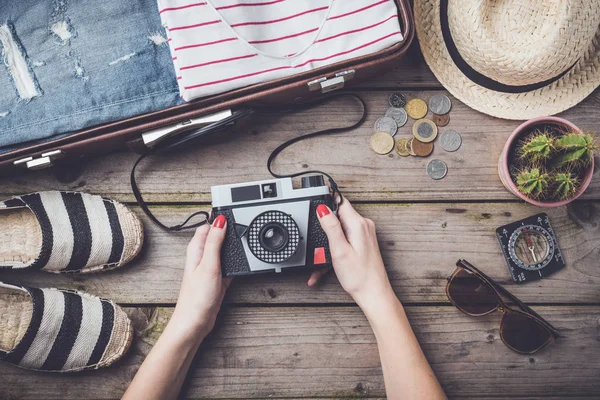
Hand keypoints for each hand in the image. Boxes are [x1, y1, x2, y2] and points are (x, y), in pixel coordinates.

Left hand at [171, 215, 231, 337]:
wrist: (195, 323)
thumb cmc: (197, 298)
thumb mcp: (208, 265)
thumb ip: (214, 242)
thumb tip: (220, 221)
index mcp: (196, 249)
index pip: (208, 226)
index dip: (219, 219)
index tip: (233, 212)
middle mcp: (201, 257)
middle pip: (216, 236)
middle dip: (228, 231)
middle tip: (242, 224)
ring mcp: (210, 268)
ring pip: (223, 250)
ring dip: (232, 246)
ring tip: (245, 240)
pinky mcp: (217, 279)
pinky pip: (229, 265)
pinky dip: (236, 262)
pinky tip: (243, 261)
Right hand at [307, 199, 394, 312]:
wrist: (374, 294)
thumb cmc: (359, 276)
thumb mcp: (339, 250)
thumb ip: (331, 227)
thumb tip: (322, 208)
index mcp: (358, 224)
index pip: (340, 201)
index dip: (327, 203)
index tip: (316, 207)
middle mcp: (364, 226)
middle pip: (339, 216)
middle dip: (326, 228)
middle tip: (320, 244)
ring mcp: (365, 234)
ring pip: (341, 230)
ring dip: (330, 242)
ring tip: (324, 258)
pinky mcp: (364, 242)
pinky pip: (346, 239)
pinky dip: (336, 249)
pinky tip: (329, 263)